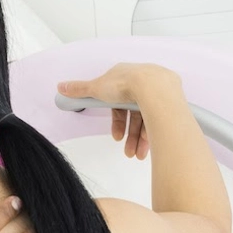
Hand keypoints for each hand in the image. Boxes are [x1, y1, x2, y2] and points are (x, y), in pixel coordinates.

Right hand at [58, 63, 181, 160]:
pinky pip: (160, 120)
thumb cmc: (126, 84)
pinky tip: (147, 147)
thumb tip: (61, 86)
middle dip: (129, 135)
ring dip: (139, 139)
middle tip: (126, 150)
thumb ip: (79, 89)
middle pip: (134, 114)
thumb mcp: (96, 88)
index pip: (119, 103)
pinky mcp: (171, 101)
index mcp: (126, 78)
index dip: (116, 121)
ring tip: (136, 155)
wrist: (154, 88)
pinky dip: (152, 135)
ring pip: (147, 119)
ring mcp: (159, 92)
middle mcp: (143, 84)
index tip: (115, 136)